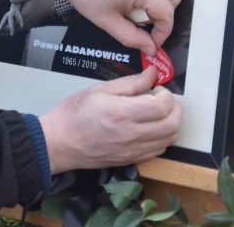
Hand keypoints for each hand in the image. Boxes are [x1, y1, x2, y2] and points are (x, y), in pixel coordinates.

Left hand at [0, 0, 55, 35]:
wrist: (52, 3)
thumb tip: (10, 0)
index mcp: (24, 15)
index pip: (12, 24)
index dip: (4, 28)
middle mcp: (27, 21)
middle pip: (15, 29)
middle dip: (6, 31)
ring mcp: (32, 23)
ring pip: (20, 30)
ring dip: (12, 31)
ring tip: (5, 33)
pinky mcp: (35, 23)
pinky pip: (25, 28)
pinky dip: (19, 30)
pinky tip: (17, 30)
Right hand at [39, 68, 181, 172]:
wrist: (59, 142)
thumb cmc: (74, 113)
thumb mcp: (99, 89)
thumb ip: (130, 82)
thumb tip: (152, 73)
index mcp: (121, 113)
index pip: (161, 106)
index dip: (166, 94)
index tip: (157, 88)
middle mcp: (131, 135)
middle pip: (172, 125)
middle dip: (174, 108)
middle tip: (161, 99)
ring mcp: (132, 151)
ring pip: (170, 139)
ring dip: (170, 122)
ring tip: (155, 112)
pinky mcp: (131, 160)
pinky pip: (159, 150)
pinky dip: (162, 136)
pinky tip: (149, 127)